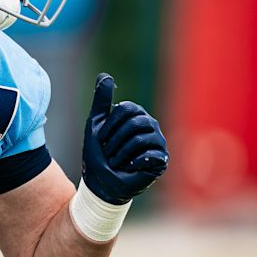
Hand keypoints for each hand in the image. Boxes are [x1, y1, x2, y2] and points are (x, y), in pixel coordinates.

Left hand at [81, 73, 168, 204]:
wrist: (101, 181)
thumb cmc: (98, 154)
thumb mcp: (95, 124)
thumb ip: (101, 100)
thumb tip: (105, 75)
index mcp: (136, 115)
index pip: (126, 108)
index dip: (109, 125)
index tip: (101, 139)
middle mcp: (151, 126)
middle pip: (134, 122)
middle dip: (114, 140)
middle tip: (109, 153)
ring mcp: (158, 143)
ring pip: (140, 138)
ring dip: (121, 152)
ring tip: (117, 161)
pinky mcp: (161, 160)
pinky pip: (150, 154)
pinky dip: (133, 162)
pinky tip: (130, 167)